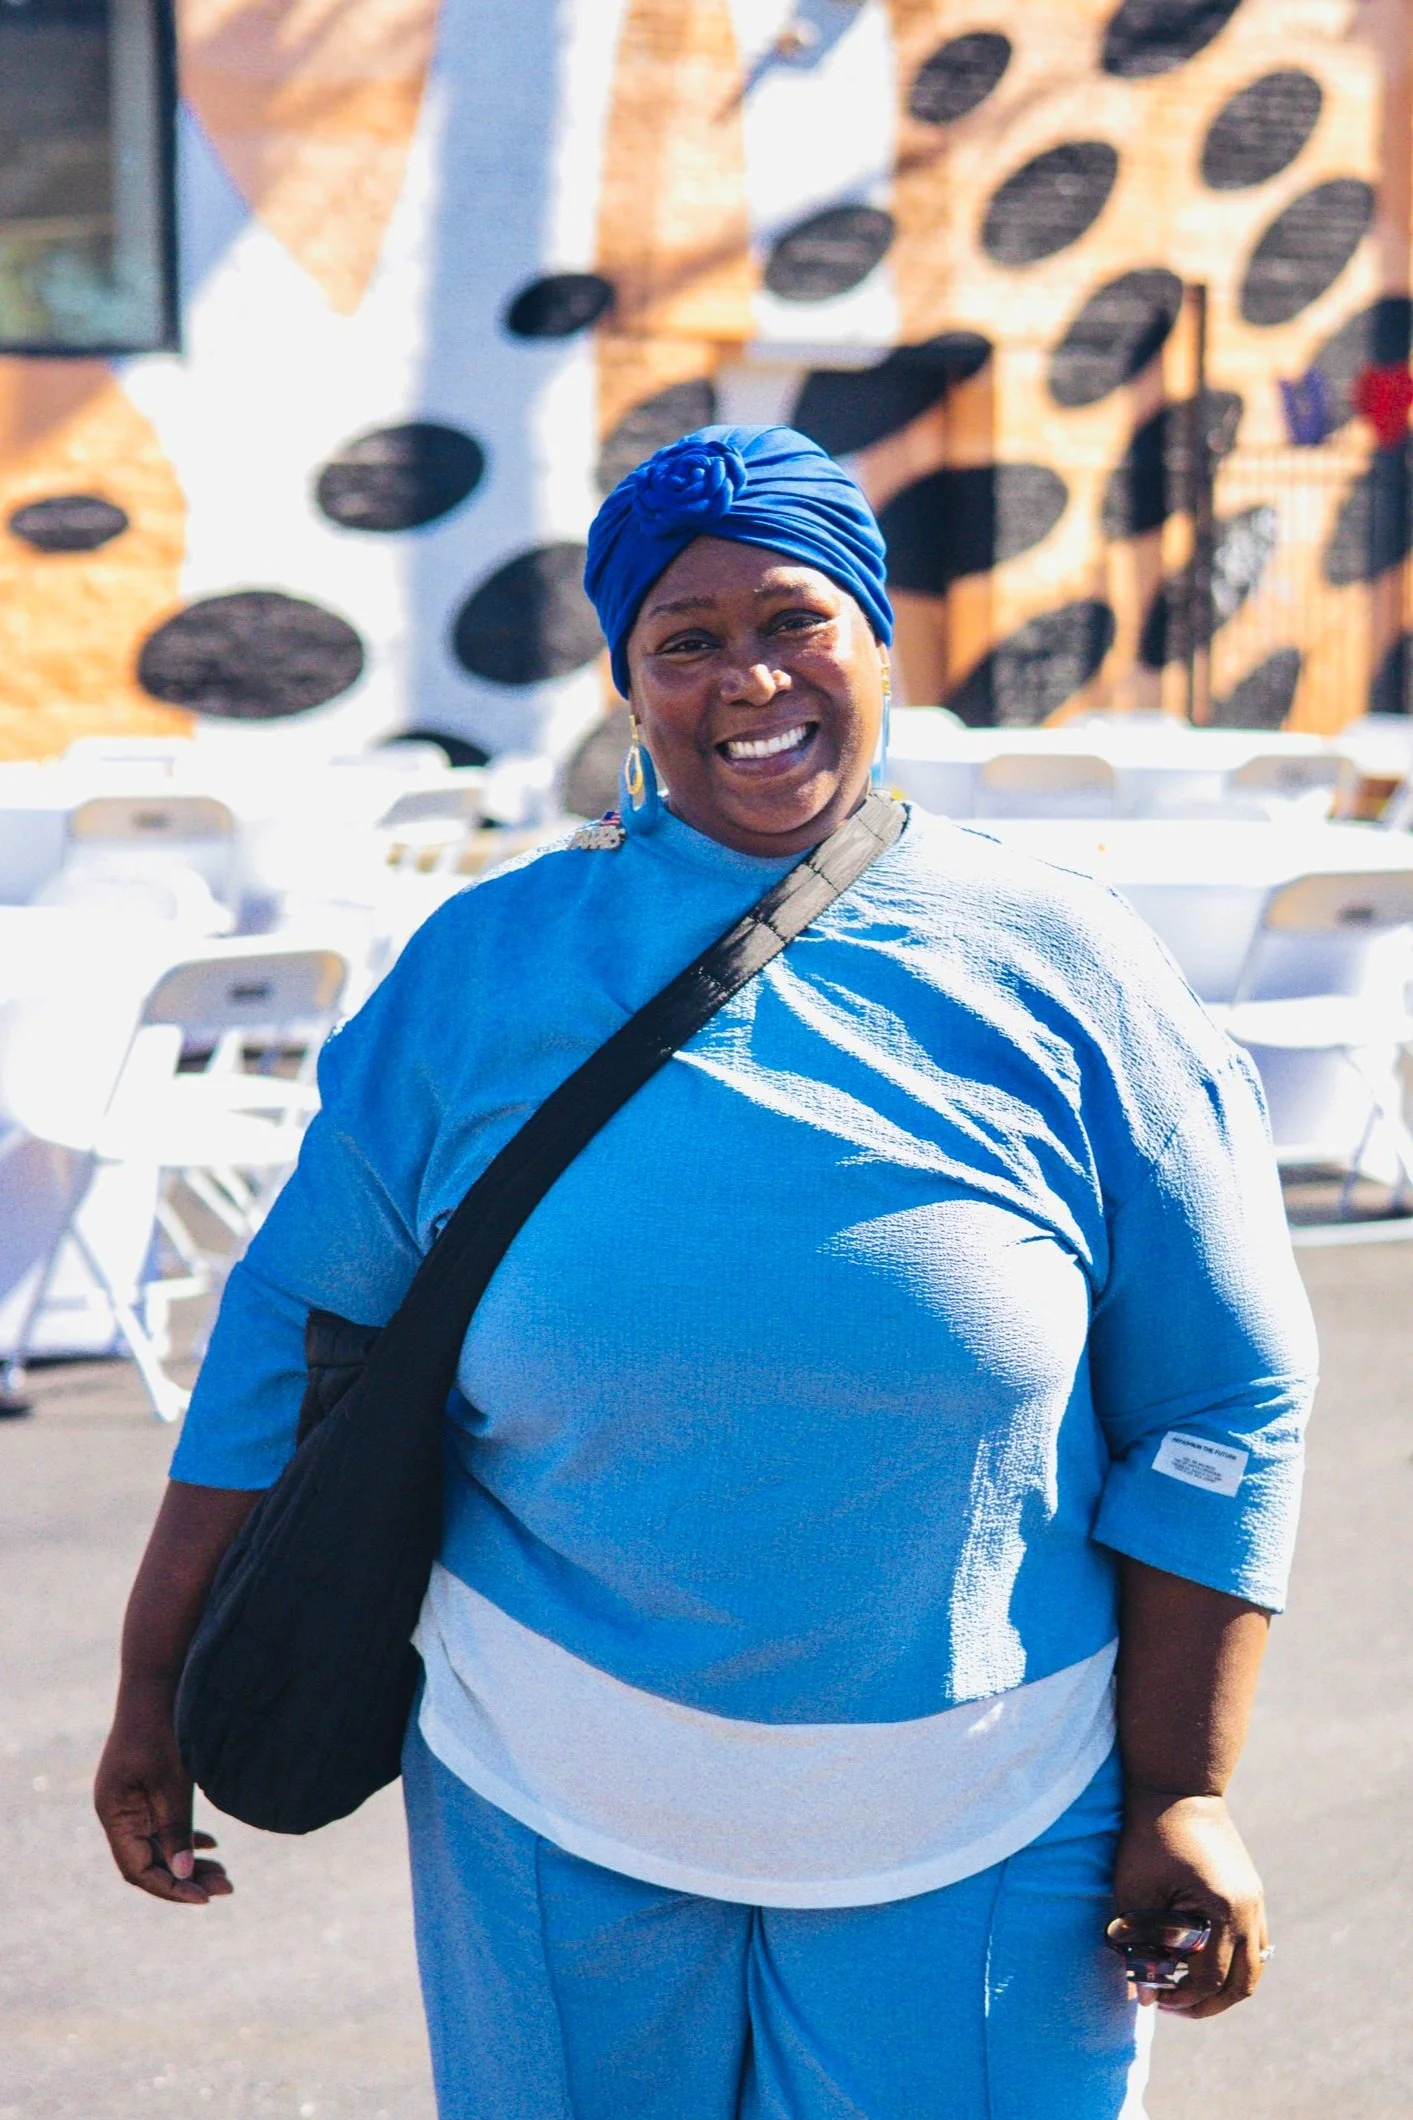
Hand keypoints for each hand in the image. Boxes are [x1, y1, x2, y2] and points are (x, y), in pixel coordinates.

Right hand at [94, 1678, 232, 1905]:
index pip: (138, 1868)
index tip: (206, 1898)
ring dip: (187, 1860)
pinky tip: (210, 1844)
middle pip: (148, 1861)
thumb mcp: (173, 1781)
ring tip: (224, 1873)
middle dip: (185, 1877)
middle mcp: (116, 1810)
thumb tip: (183, 1874)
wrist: (158, 1679)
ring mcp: (129, 1799)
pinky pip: (161, 1825)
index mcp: (114, 1812)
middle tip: (226, 1887)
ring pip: (157, 1845)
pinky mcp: (144, 1787)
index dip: (171, 1887)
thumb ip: (176, 1828)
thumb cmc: (163, 1728)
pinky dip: (185, 1837)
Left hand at [1112, 1787, 1267, 2017]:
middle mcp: (1249, 1909)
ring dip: (1225, 1985)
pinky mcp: (1252, 1891)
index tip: (1155, 2000)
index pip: (1211, 1978)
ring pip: (1255, 1965)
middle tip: (1173, 2005)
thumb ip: (1139, 1945)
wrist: (1178, 1785)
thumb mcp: (1136, 1891)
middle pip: (1243, 1983)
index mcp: (1224, 1909)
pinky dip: (1233, 1961)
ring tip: (1187, 1987)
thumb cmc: (1150, 1835)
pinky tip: (1200, 1960)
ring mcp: (1256, 1900)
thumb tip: (1140, 1996)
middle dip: (1209, 2003)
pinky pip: (1254, 1943)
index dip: (1182, 1997)